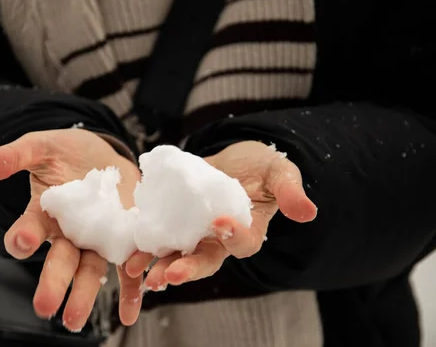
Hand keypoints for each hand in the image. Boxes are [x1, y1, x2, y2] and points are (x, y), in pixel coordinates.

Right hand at [0, 129, 143, 329]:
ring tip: (75, 320)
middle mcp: (68, 232)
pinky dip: (129, 291)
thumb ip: (11, 157)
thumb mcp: (40, 147)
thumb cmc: (67, 152)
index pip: (29, 228)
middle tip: (44, 306)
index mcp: (44, 213)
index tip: (21, 243)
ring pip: (90, 270)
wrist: (104, 154)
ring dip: (84, 294)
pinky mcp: (123, 239)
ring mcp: (96, 238)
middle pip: (60, 260)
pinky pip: (125, 269)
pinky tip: (129, 314)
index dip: (23, 236)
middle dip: (52, 282)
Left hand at [125, 141, 316, 289]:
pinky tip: (128, 251)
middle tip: (170, 275)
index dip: (234, 236)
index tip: (221, 223)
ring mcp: (195, 231)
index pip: (244, 242)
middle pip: (205, 260)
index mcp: (248, 230)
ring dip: (159, 264)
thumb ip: (290, 189)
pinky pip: (158, 236)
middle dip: (188, 268)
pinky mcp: (174, 219)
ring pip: (178, 254)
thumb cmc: (260, 167)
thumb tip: (307, 212)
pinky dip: (143, 244)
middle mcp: (219, 239)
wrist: (232, 160)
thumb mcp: (278, 170)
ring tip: (140, 272)